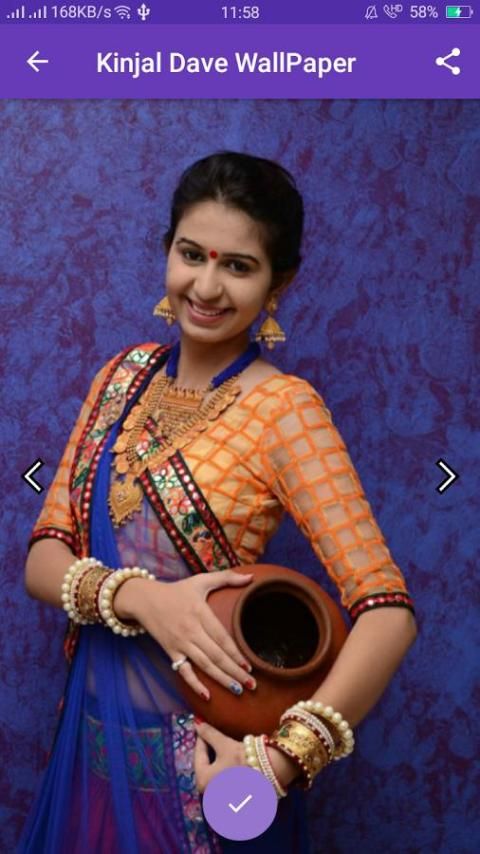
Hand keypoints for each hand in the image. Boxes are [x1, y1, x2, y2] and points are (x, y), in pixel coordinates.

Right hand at [113, 570, 255, 699]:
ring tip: (238, 690)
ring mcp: (180, 643)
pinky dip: (194, 684)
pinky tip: (207, 696)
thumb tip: (251, 577)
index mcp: (200, 612)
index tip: (250, 666)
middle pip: (216, 655)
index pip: (222, 637)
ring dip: (221, 679)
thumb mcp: (200, 580)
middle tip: (252, 685)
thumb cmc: (177, 590)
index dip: (236, 653)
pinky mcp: (170, 652)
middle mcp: (191, 630)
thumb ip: (226, 577)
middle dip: (234, 671)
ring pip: (204, 665)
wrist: (145, 599)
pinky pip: (183, 671)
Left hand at [194, 721, 298, 792]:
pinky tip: (231, 763)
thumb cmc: (242, 760)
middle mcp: (208, 794)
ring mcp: (220, 800)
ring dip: (217, 762)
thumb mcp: (224, 744)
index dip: (202, 739)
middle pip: (206, 766)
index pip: (198, 755)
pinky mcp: (232, 801)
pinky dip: (225, 772)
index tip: (203, 728)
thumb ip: (208, 734)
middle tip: (213, 737)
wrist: (269, 775)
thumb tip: (197, 723)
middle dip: (209, 752)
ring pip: (215, 774)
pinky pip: (224, 782)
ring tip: (222, 749)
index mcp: (202, 781)